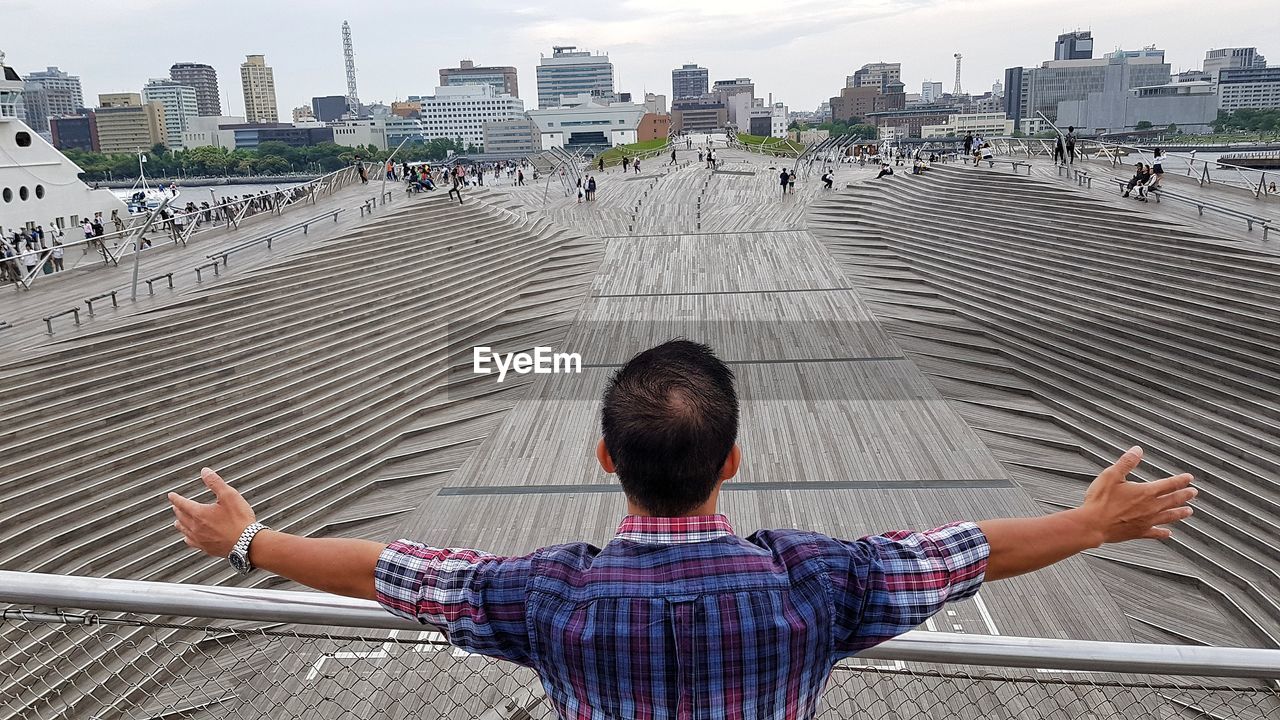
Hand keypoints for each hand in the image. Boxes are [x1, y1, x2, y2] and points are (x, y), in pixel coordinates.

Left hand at [168, 468, 255, 557]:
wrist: (248, 543)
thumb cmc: (240, 519)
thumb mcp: (229, 495)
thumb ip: (215, 482)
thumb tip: (205, 471)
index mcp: (199, 513)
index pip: (182, 504)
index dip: (175, 498)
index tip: (171, 495)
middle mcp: (196, 527)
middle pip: (181, 516)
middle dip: (178, 509)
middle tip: (176, 505)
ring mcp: (200, 539)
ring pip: (184, 530)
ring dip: (180, 523)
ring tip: (178, 521)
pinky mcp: (206, 548)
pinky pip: (191, 542)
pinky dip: (187, 537)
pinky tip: (188, 537)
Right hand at [1076, 446, 1195, 544]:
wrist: (1093, 524)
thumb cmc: (1100, 500)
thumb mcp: (1111, 475)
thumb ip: (1126, 462)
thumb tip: (1137, 450)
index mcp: (1145, 492)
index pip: (1169, 484)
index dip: (1180, 480)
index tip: (1189, 478)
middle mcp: (1150, 507)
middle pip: (1173, 500)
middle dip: (1185, 495)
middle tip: (1194, 493)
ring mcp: (1146, 521)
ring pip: (1169, 516)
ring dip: (1180, 513)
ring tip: (1189, 511)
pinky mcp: (1139, 532)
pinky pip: (1155, 533)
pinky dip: (1163, 533)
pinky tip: (1168, 534)